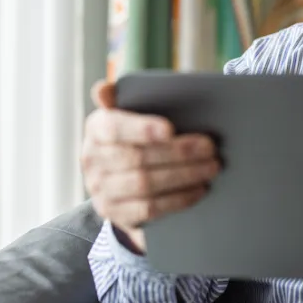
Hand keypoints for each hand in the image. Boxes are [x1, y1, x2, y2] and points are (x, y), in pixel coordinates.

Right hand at [80, 79, 220, 252]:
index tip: (170, 129)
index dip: (141, 129)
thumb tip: (102, 90)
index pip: (114, 127)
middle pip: (137, 158)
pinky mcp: (114, 212)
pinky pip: (148, 209)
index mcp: (96, 127)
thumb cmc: (135, 137)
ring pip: (145, 184)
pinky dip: (178, 199)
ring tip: (211, 167)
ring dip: (183, 176)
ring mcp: (100, 189)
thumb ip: (124, 99)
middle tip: (210, 148)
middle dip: (178, 153)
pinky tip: (199, 189)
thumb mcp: (131, 115)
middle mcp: (92, 159)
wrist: (120, 179)